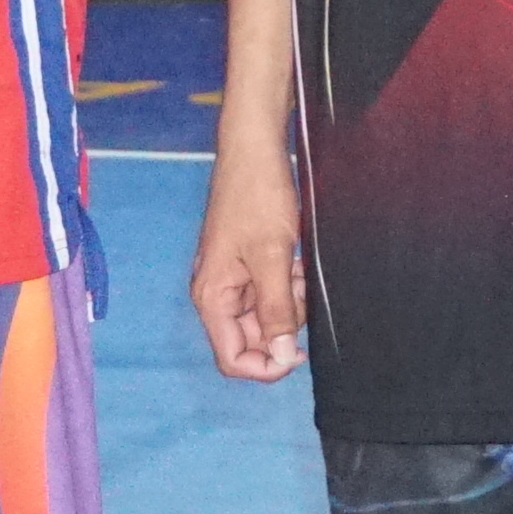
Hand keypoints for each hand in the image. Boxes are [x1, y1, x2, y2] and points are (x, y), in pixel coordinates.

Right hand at [193, 132, 309, 379]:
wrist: (255, 148)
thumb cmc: (257, 195)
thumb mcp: (273, 257)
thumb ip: (276, 310)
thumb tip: (282, 355)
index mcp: (212, 297)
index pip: (233, 359)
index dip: (267, 365)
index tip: (299, 353)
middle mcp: (217, 294)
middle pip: (252, 340)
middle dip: (284, 325)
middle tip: (300, 291)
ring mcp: (233, 279)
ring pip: (267, 316)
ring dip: (290, 302)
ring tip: (298, 268)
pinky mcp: (249, 264)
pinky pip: (273, 292)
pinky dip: (290, 284)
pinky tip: (297, 260)